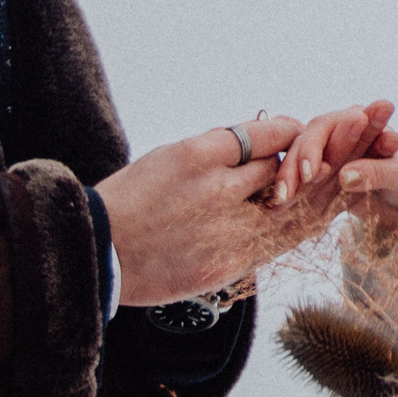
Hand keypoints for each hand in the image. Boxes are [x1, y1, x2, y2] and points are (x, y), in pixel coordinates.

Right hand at [95, 117, 306, 304]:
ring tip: (287, 197)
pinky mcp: (229, 264)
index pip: (266, 133)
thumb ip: (214, 150)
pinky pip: (272, 243)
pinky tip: (277, 224)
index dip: (284, 133)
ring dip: (289, 201)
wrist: (99, 252)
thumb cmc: (132, 200)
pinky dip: (280, 231)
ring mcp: (227, 230)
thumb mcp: (167, 156)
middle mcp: (217, 189)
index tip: (289, 134)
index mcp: (198, 154)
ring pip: (284, 209)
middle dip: (289, 167)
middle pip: (280, 170)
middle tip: (297, 166)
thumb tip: (258, 138)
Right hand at [270, 100, 397, 208]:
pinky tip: (279, 207)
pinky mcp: (323, 181)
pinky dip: (291, 193)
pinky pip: (301, 183)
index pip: (334, 123)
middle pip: (309, 138)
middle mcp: (341, 135)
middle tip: (298, 184)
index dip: (319, 143)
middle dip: (300, 160)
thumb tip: (344, 176)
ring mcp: (329, 157)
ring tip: (282, 201)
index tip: (316, 169)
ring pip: (299, 159)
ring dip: (289, 177)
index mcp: (362, 122)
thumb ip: (377, 172)